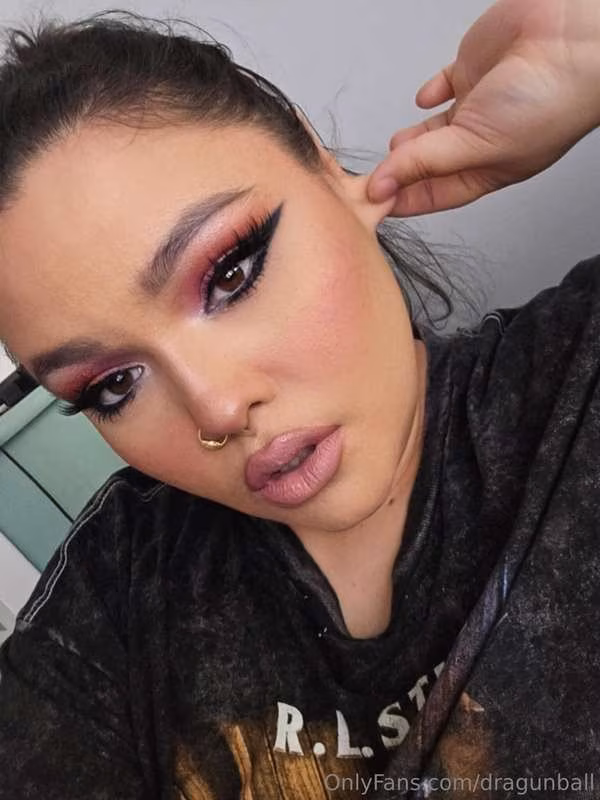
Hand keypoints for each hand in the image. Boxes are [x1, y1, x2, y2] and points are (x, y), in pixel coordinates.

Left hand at [367, 0, 599, 215]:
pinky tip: (421, 102)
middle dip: (400, 173)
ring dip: (410, 140)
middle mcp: (482, 142)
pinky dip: (429, 96)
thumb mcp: (474, 145)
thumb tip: (380, 187)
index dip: (405, 200)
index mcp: (490, 170)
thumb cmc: (546, 102)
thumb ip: (423, 163)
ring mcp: (477, 105)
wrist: (574, 40)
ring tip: (391, 148)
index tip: (373, 205)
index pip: (438, 194)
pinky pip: (443, 87)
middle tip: (369, 179)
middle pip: (430, 164)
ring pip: (431, 130)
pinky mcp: (472, 69)